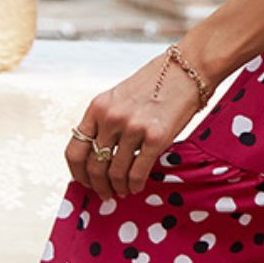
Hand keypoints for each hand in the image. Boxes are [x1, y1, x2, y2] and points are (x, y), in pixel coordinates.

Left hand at [65, 49, 202, 200]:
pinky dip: (135, 185)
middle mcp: (111, 117)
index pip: (75, 150)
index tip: (85, 182)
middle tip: (105, 194)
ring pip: (115, 172)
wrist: (189, 68)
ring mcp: (133, 127)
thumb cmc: (157, 82)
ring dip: (118, 187)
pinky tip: (137, 187)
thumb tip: (100, 154)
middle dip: (98, 185)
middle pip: (94, 165)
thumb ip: (107, 121)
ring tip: (123, 191)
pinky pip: (137, 172)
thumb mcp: (121, 97)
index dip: (77, 173)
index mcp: (98, 107)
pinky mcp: (156, 136)